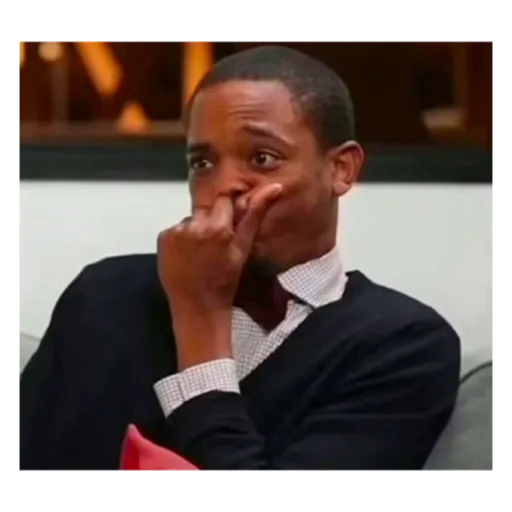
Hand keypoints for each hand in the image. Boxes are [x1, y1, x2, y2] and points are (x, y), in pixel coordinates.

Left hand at [157, 184, 281, 366]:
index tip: (228, 225)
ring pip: (190, 220)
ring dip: (195, 231)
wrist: (198, 307)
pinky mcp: (163, 238)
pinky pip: (175, 230)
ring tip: (199, 253)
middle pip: (205, 210)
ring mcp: (176, 231)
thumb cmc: (225, 281)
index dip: (226, 212)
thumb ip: (255, 215)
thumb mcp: (243, 249)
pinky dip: (180, 239)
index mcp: (218, 226)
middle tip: (214, 244)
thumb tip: (275, 186)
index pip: (224, 200)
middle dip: (211, 221)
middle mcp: (195, 224)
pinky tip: (186, 256)